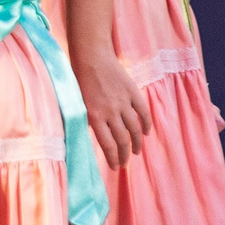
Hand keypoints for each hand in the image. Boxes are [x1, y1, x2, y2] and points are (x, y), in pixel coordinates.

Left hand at [74, 47, 151, 167]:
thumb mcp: (77, 104)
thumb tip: (90, 139)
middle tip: (125, 163)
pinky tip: (147, 133)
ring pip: (135, 129)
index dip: (113, 159)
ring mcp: (123, 102)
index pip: (107, 145)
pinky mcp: (132, 92)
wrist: (91, 56)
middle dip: (124, 155)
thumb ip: (86, 121)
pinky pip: (143, 112)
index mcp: (94, 116)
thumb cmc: (79, 80)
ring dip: (137, 143)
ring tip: (136, 152)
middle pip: (122, 140)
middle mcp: (110, 112)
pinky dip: (147, 124)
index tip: (115, 167)